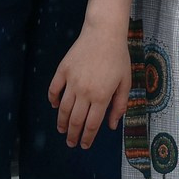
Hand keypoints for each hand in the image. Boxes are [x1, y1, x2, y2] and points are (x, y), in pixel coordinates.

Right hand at [48, 0, 133, 147]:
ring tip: (61, 130)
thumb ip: (119, 105)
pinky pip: (54, 90)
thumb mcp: (125, 82)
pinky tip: (54, 106)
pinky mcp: (63, 71)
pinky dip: (52, 100)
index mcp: (102, 97)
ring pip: (63, 109)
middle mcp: (85, 92)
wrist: (104, 33)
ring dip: (61, 122)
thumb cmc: (118, 57)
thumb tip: (112, 125)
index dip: (87, 138)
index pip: (91, 125)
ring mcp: (72, 82)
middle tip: (71, 143)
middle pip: (75, 120)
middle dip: (72, 135)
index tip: (84, 145)